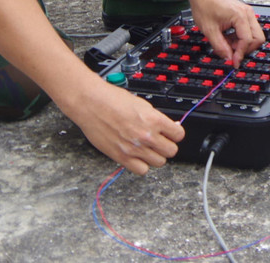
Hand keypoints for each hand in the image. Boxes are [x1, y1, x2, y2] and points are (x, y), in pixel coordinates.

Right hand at [68, 80, 183, 174]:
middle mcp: (146, 136)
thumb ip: (156, 119)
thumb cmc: (112, 100)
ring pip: (159, 162)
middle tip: (160, 142)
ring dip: (155, 156)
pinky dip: (142, 165)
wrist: (91, 104)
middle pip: (171, 151)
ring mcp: (134, 148)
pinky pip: (142, 170)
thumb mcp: (142, 104)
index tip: (171, 133)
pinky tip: (137, 156)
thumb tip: (168, 127)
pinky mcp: (121, 157)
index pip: (178, 134)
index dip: (175, 134)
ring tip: (147, 149)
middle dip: (167, 146)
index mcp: (154, 119)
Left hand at [189, 0, 265, 66]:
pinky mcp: (245, 15)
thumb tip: (228, 59)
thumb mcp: (209, 30)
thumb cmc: (205, 6)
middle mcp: (248, 14)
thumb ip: (220, 47)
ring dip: (243, 44)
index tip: (233, 63)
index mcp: (240, 16)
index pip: (247, 40)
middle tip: (231, 52)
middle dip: (246, 49)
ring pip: (255, 35)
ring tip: (227, 43)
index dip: (240, 54)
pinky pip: (249, 31)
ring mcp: (248, 14)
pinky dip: (241, 38)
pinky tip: (228, 37)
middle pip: (258, 38)